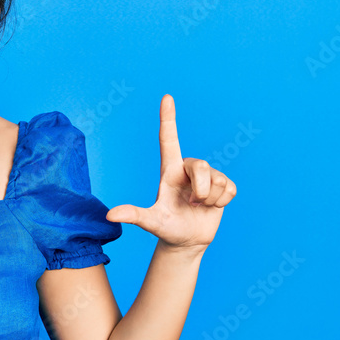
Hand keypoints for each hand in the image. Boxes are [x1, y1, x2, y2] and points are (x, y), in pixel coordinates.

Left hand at [106, 94, 236, 249]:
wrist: (187, 242)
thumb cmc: (166, 228)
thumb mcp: (151, 221)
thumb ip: (133, 215)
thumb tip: (110, 215)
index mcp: (169, 170)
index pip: (169, 139)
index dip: (168, 118)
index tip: (166, 97)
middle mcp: (188, 169)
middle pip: (201, 165)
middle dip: (200, 190)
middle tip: (191, 203)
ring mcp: (207, 176)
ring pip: (217, 179)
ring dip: (210, 199)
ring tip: (199, 206)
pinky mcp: (223, 185)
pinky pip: (230, 187)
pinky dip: (222, 201)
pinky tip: (213, 207)